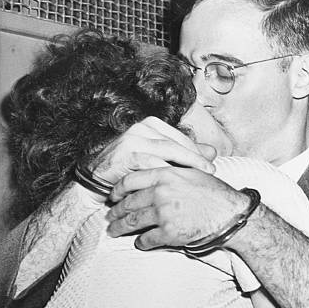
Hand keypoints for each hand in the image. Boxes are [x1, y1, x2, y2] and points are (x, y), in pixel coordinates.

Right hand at [90, 116, 215, 184]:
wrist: (95, 179)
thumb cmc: (130, 169)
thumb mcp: (158, 159)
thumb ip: (183, 154)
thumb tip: (213, 152)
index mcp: (150, 125)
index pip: (180, 136)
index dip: (196, 150)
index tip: (211, 163)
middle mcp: (141, 128)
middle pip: (175, 143)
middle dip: (195, 157)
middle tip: (211, 171)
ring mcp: (132, 139)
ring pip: (165, 151)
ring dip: (184, 165)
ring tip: (199, 177)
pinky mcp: (125, 154)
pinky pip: (150, 164)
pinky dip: (165, 173)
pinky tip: (176, 182)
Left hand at [106, 166, 249, 247]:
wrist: (230, 214)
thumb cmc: (214, 193)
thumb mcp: (191, 172)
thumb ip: (170, 169)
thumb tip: (154, 168)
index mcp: (165, 174)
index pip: (130, 180)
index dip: (118, 190)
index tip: (113, 196)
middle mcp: (161, 193)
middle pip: (128, 203)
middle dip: (116, 212)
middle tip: (109, 217)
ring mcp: (163, 213)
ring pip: (132, 222)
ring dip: (120, 228)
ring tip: (114, 231)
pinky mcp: (169, 233)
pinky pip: (146, 239)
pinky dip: (141, 243)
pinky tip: (139, 243)